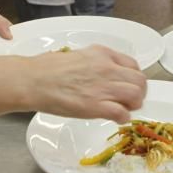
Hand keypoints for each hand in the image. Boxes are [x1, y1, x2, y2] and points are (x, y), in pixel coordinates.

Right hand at [25, 45, 147, 122]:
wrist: (32, 80)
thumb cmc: (47, 69)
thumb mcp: (79, 56)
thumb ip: (96, 63)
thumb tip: (102, 76)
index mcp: (103, 54)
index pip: (133, 65)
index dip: (134, 78)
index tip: (128, 86)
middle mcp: (107, 68)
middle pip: (140, 81)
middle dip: (138, 93)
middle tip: (130, 101)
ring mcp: (103, 87)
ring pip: (136, 96)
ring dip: (133, 105)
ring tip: (123, 109)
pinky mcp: (96, 106)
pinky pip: (123, 113)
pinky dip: (123, 118)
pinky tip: (115, 118)